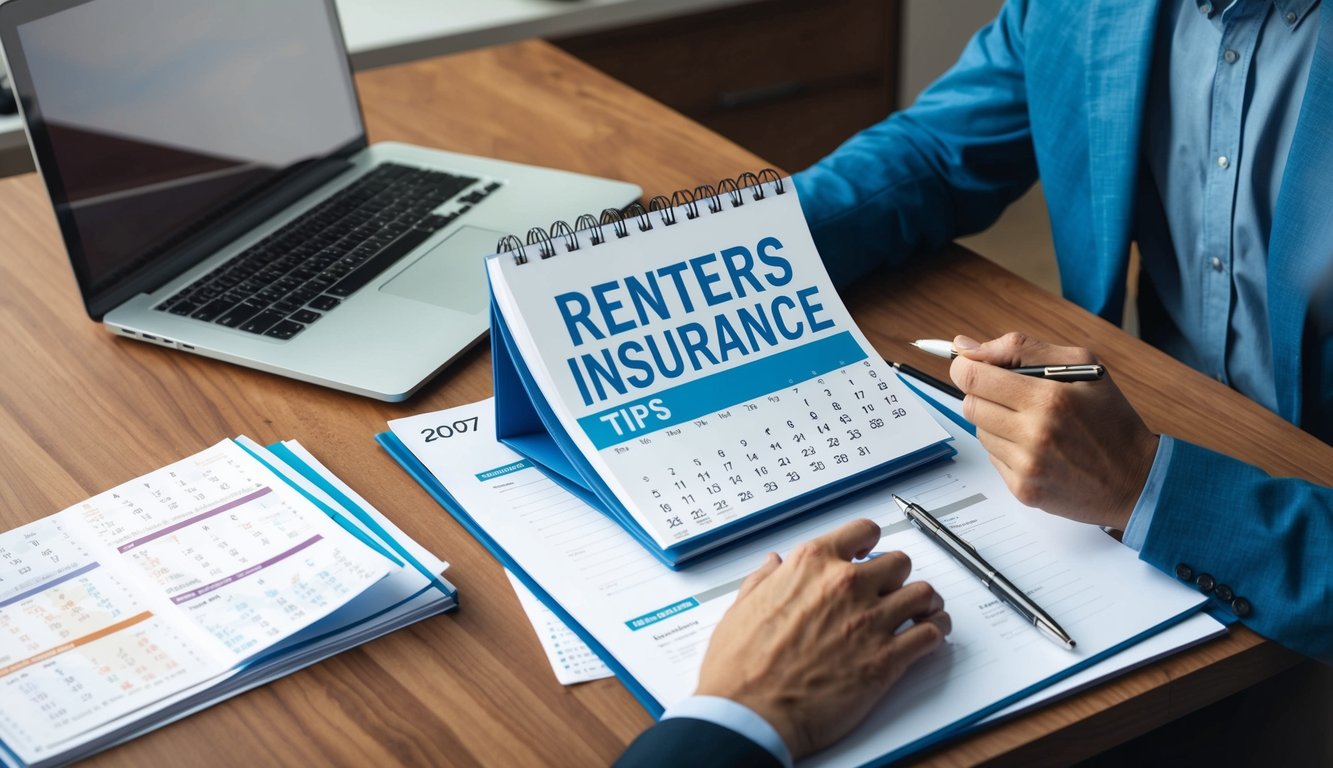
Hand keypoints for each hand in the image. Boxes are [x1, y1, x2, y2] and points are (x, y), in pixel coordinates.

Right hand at [695, 518, 949, 759]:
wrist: (751, 713)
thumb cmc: (741, 666)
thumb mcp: (742, 607)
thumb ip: (763, 579)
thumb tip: (772, 564)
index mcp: (811, 565)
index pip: (862, 530)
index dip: (869, 542)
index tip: (870, 552)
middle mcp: (845, 585)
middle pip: (899, 561)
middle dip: (896, 576)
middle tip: (890, 591)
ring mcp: (870, 620)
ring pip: (923, 593)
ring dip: (923, 603)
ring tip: (919, 612)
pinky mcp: (887, 659)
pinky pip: (931, 634)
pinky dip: (934, 633)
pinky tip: (927, 637)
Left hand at [948, 332, 1158, 530]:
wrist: (1137, 480)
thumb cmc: (1111, 418)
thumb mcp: (1082, 366)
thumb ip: (1020, 349)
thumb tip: (966, 347)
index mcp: (1049, 398)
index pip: (973, 377)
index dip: (965, 368)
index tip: (971, 366)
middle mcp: (1034, 434)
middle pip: (970, 404)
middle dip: (984, 394)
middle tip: (1013, 396)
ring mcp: (1027, 466)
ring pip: (979, 431)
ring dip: (997, 423)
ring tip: (1034, 424)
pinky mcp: (1023, 490)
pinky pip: (992, 458)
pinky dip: (1007, 448)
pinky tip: (1037, 448)